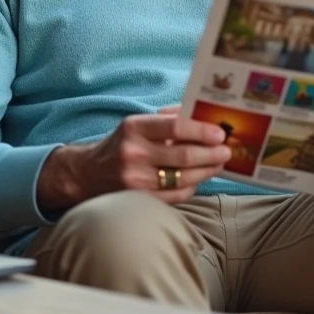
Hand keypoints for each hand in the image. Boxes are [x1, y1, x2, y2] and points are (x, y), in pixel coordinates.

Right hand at [37, 111, 230, 211]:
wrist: (87, 174)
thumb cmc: (120, 145)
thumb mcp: (136, 124)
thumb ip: (167, 118)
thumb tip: (200, 114)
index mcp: (134, 128)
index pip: (175, 127)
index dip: (201, 131)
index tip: (219, 133)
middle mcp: (133, 153)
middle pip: (184, 156)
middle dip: (211, 154)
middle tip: (226, 151)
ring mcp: (135, 180)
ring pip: (183, 178)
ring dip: (207, 171)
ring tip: (218, 164)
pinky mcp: (138, 200)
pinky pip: (175, 196)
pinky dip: (191, 187)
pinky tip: (199, 179)